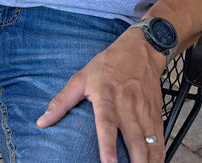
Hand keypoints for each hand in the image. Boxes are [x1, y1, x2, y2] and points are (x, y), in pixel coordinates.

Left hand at [36, 28, 165, 161]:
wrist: (140, 50)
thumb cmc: (107, 65)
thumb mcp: (81, 78)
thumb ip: (62, 101)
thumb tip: (42, 122)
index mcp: (106, 97)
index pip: (107, 125)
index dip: (107, 146)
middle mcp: (127, 106)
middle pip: (133, 139)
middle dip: (134, 162)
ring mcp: (144, 111)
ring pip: (149, 142)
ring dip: (147, 162)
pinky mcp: (156, 114)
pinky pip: (160, 139)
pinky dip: (159, 156)